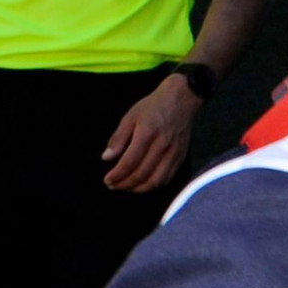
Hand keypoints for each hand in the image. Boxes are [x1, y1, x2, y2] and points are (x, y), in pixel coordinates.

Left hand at [102, 76, 200, 192]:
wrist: (182, 99)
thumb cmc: (153, 106)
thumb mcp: (130, 116)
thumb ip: (118, 138)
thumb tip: (106, 158)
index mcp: (147, 133)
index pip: (130, 162)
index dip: (117, 175)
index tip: (107, 180)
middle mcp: (162, 145)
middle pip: (142, 174)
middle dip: (125, 184)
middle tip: (113, 185)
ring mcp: (174, 152)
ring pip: (156, 180)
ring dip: (139, 188)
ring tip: (126, 187)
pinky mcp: (181, 156)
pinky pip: (168, 177)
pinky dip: (154, 185)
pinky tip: (143, 184)